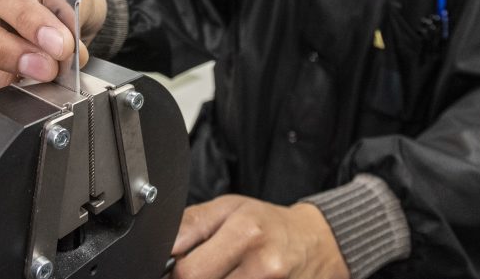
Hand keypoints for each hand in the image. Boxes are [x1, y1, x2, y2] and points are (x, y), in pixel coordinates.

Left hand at [170, 195, 349, 278]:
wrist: (316, 243)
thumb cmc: (269, 224)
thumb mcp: (229, 208)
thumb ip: (191, 225)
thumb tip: (163, 248)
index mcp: (245, 234)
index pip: (189, 272)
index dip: (174, 274)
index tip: (174, 269)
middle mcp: (261, 267)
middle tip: (201, 271)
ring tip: (220, 275)